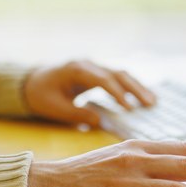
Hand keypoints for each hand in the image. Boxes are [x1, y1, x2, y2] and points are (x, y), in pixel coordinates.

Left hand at [24, 60, 155, 125]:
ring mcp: (95, 66)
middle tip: (150, 104)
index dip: (117, 93)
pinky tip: (142, 97)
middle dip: (135, 88)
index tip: (129, 108)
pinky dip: (131, 87)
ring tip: (152, 101)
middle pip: (117, 73)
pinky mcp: (98, 72)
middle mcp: (89, 64)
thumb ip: (76, 114)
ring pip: (121, 73)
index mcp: (77, 70)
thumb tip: (98, 122)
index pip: (102, 80)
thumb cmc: (41, 94)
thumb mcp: (54, 107)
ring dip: (137, 87)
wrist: (33, 81)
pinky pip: (118, 77)